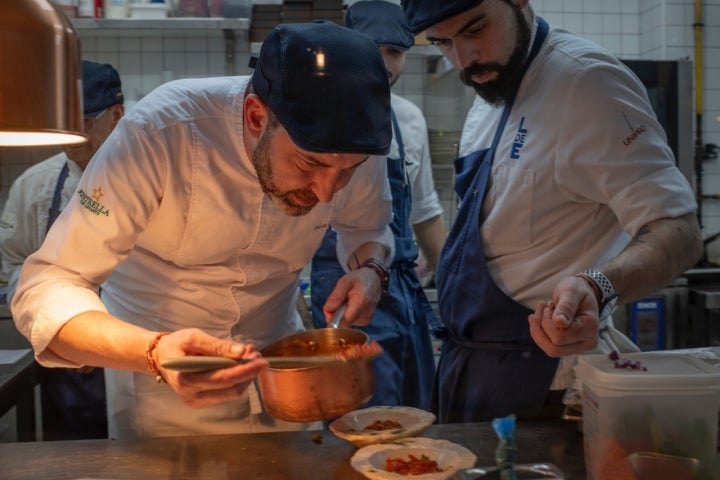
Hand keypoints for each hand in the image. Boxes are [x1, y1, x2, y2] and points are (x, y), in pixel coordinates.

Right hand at [154, 328, 268, 407]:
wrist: (161, 356)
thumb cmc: (176, 345)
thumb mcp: (194, 337)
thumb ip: (218, 346)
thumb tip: (242, 352)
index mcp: (186, 379)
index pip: (223, 379)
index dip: (245, 371)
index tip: (261, 361)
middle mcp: (191, 395)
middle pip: (231, 389)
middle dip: (249, 373)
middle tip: (256, 355)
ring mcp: (196, 401)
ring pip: (231, 393)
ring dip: (245, 376)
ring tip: (248, 356)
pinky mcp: (201, 401)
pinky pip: (225, 393)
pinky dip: (236, 379)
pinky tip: (238, 364)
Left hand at [322, 268, 381, 326]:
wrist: (373, 280)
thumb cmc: (359, 279)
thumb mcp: (345, 281)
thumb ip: (336, 296)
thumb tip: (328, 310)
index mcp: (360, 302)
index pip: (342, 322)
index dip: (333, 317)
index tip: (330, 308)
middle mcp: (366, 314)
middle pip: (342, 324)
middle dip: (336, 314)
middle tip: (339, 301)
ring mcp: (366, 319)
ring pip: (345, 323)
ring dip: (342, 314)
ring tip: (347, 301)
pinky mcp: (366, 321)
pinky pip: (350, 322)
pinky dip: (348, 315)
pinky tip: (352, 306)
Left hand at [528, 276, 599, 356]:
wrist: (581, 293)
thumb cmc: (577, 290)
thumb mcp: (571, 291)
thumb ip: (566, 306)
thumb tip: (560, 323)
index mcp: (590, 329)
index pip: (560, 337)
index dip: (547, 322)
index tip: (550, 304)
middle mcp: (587, 343)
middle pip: (554, 348)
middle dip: (541, 328)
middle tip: (545, 307)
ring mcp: (578, 347)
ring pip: (551, 350)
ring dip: (539, 330)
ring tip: (542, 310)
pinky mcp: (569, 347)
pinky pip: (549, 346)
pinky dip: (540, 332)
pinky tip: (540, 317)